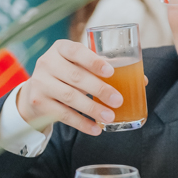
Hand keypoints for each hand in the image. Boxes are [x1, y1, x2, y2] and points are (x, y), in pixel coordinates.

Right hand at [16, 40, 146, 135]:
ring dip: (93, 108)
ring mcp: (41, 83)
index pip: (76, 51)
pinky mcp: (39, 103)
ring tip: (110, 116)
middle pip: (76, 76)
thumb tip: (142, 80)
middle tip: (119, 100)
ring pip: (70, 97)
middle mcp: (47, 62)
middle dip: (100, 89)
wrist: (35, 91)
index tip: (111, 72)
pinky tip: (96, 129)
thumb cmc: (68, 74)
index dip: (93, 61)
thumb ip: (104, 69)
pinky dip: (82, 123)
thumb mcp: (79, 66)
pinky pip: (63, 115)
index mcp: (61, 48)